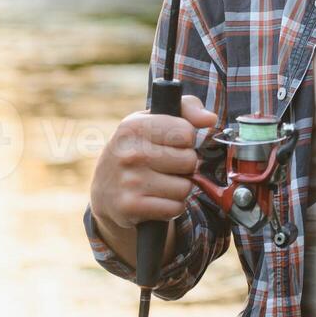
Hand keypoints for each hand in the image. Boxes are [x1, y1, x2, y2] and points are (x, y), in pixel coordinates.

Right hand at [91, 94, 219, 229]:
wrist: (105, 190)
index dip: (185, 140)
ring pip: (185, 187)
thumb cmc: (138, 149)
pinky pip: (175, 208)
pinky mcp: (131, 207)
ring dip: (179, 188)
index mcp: (133, 127)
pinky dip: (172, 207)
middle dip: (184, 166)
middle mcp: (129, 154)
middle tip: (166, 166)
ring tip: (161, 183)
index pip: (186, 132)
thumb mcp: (154, 120)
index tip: (171, 144)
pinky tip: (156, 199)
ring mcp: (129, 181)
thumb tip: (210, 119)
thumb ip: (187, 108)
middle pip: (189, 161)